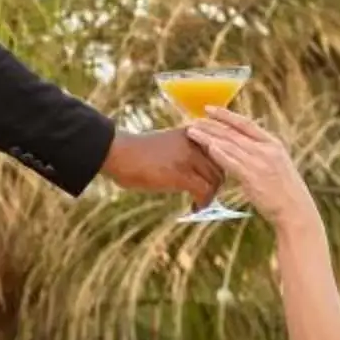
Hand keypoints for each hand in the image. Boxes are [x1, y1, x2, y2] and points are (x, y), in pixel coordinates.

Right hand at [100, 126, 220, 203]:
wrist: (117, 152)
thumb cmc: (137, 151)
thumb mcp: (168, 143)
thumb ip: (185, 150)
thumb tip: (198, 170)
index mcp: (194, 131)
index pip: (222, 149)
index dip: (221, 168)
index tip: (214, 181)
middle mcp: (195, 141)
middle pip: (222, 166)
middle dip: (217, 184)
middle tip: (207, 195)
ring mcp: (189, 157)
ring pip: (215, 180)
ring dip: (210, 196)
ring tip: (200, 204)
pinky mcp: (180, 174)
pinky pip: (204, 191)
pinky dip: (202, 203)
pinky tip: (194, 208)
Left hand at [183, 107, 315, 231]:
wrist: (296, 210)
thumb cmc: (285, 191)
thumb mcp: (277, 165)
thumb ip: (260, 154)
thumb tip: (241, 148)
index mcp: (273, 144)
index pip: (246, 123)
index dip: (226, 115)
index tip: (210, 109)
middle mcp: (266, 149)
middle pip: (234, 132)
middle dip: (212, 124)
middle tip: (194, 119)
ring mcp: (260, 162)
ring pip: (229, 145)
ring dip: (208, 137)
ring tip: (192, 132)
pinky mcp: (253, 177)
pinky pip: (232, 162)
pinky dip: (219, 153)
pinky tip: (207, 147)